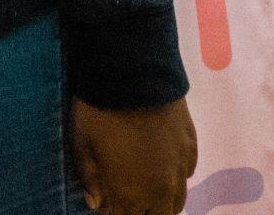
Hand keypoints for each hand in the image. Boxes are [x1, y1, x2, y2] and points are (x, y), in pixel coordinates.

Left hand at [69, 96, 196, 214]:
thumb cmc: (100, 109)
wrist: (134, 73)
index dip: (115, 213)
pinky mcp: (192, 147)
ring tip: (146, 190)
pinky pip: (188, 175)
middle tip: (126, 198)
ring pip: (177, 202)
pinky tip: (162, 166)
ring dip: (161, 202)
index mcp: (131, 193)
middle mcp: (161, 188)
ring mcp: (181, 168)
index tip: (107, 203)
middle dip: (141, 212)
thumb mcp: (82, 142)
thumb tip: (96, 203)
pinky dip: (176, 178)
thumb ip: (89, 177)